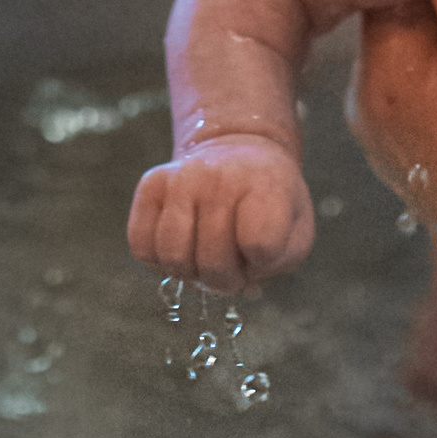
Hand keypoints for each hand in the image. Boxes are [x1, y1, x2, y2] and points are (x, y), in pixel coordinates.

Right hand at [127, 135, 314, 293]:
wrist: (239, 152)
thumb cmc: (269, 204)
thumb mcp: (295, 231)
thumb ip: (275, 261)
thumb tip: (239, 285)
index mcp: (267, 186)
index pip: (260, 244)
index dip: (261, 263)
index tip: (264, 250)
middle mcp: (220, 176)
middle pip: (212, 260)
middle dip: (224, 279)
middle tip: (231, 267)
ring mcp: (181, 177)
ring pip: (172, 255)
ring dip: (189, 273)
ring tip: (203, 260)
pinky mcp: (151, 184)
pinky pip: (141, 245)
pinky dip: (158, 262)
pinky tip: (181, 248)